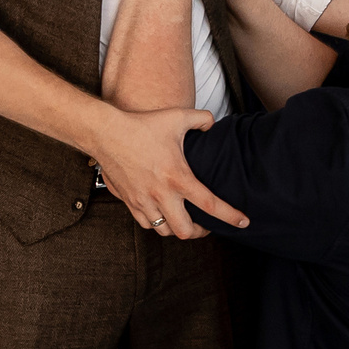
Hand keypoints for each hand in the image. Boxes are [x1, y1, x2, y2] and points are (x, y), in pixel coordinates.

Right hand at [87, 104, 245, 240]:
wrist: (106, 133)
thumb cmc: (141, 125)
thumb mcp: (177, 117)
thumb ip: (201, 119)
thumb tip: (212, 124)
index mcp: (177, 177)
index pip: (209, 204)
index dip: (230, 216)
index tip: (243, 222)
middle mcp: (161, 194)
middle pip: (184, 230)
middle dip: (199, 232)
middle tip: (206, 224)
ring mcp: (143, 201)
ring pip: (164, 230)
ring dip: (177, 229)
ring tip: (185, 220)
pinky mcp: (129, 201)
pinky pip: (146, 224)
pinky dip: (157, 223)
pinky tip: (163, 214)